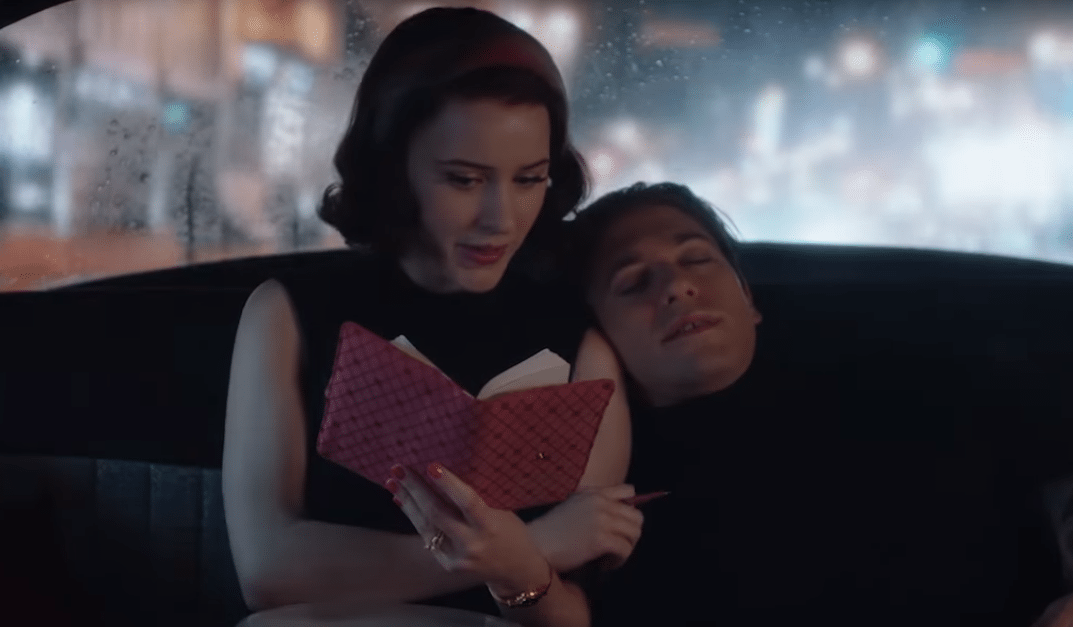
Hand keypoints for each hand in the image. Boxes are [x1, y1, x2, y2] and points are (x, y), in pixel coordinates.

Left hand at [387, 462, 550, 596]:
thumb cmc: (511, 533)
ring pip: (426, 526)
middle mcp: (471, 543)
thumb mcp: (501, 512)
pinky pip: (427, 537)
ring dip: (407, 502)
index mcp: (489, 526)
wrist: (516, 571)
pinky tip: (403, 502)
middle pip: (437, 514)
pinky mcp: (447, 564)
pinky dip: (414, 518)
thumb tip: (441, 479)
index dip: (449, 485)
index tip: (431, 467)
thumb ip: (475, 501)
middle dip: (416, 489)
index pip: (467, 502)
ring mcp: (456, 556)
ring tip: (393, 483)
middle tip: (400, 469)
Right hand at [528, 484, 643, 572]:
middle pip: (637, 517)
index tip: (618, 526)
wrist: (533, 545)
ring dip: (625, 549)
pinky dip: (618, 561)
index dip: (628, 511)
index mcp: (594, 493)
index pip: (628, 491)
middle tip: (615, 547)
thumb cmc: (550, 531)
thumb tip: (620, 516)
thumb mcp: (572, 507)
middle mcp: (600, 502)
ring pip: (634, 534)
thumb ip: (593, 505)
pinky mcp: (601, 540)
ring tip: (608, 557)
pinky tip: (603, 565)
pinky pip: (625, 550)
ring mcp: (602, 520)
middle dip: (629, 534)